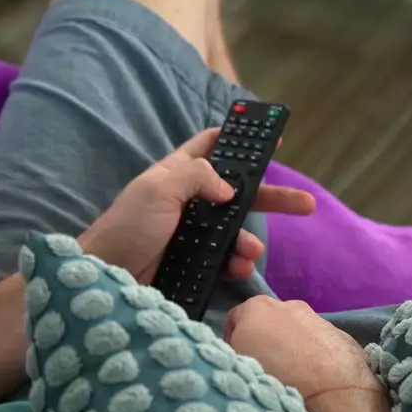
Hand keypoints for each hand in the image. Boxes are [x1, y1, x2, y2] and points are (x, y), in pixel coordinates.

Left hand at [77, 128, 314, 283]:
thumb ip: (198, 176)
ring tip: (250, 251)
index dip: (241, 137)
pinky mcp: (194, 262)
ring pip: (236, 231)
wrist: (106, 279)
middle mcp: (189, 200)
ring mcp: (193, 233)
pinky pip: (225, 259)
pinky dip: (235, 263)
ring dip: (249, 240)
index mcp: (178, 173)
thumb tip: (229, 188)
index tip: (271, 133)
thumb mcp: (159, 189)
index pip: (212, 146)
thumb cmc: (128, 227)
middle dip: (271, 196)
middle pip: (240, 192)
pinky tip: (237, 268)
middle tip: (305, 203)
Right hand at [224, 296, 382, 399]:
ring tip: (294, 374)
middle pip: (269, 321)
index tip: (240, 359)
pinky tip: (316, 375)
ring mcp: (316, 316)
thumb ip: (236, 347)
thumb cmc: (274, 375)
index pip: (235, 319)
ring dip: (293, 346)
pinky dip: (316, 353)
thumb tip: (240, 350)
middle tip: (267, 367)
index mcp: (256, 307)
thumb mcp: (238, 361)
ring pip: (297, 329)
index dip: (234, 341)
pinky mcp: (340, 332)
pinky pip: (320, 341)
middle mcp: (287, 304)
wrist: (329, 389)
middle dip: (266, 339)